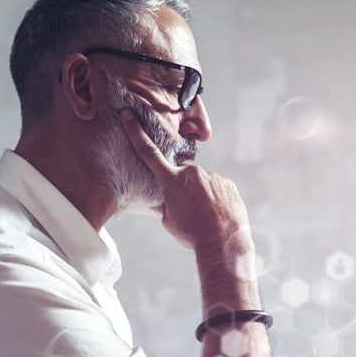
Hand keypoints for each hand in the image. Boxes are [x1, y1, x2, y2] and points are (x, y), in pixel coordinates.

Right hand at [120, 109, 251, 253]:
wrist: (222, 241)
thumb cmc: (192, 233)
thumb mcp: (169, 220)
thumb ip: (165, 204)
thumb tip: (163, 201)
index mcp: (171, 180)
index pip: (148, 152)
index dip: (136, 133)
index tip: (128, 115)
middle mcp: (192, 173)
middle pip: (182, 177)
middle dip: (183, 189)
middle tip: (189, 211)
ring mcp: (212, 177)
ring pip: (202, 184)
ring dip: (201, 196)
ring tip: (205, 216)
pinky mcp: (227, 184)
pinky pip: (218, 189)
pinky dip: (216, 200)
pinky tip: (217, 214)